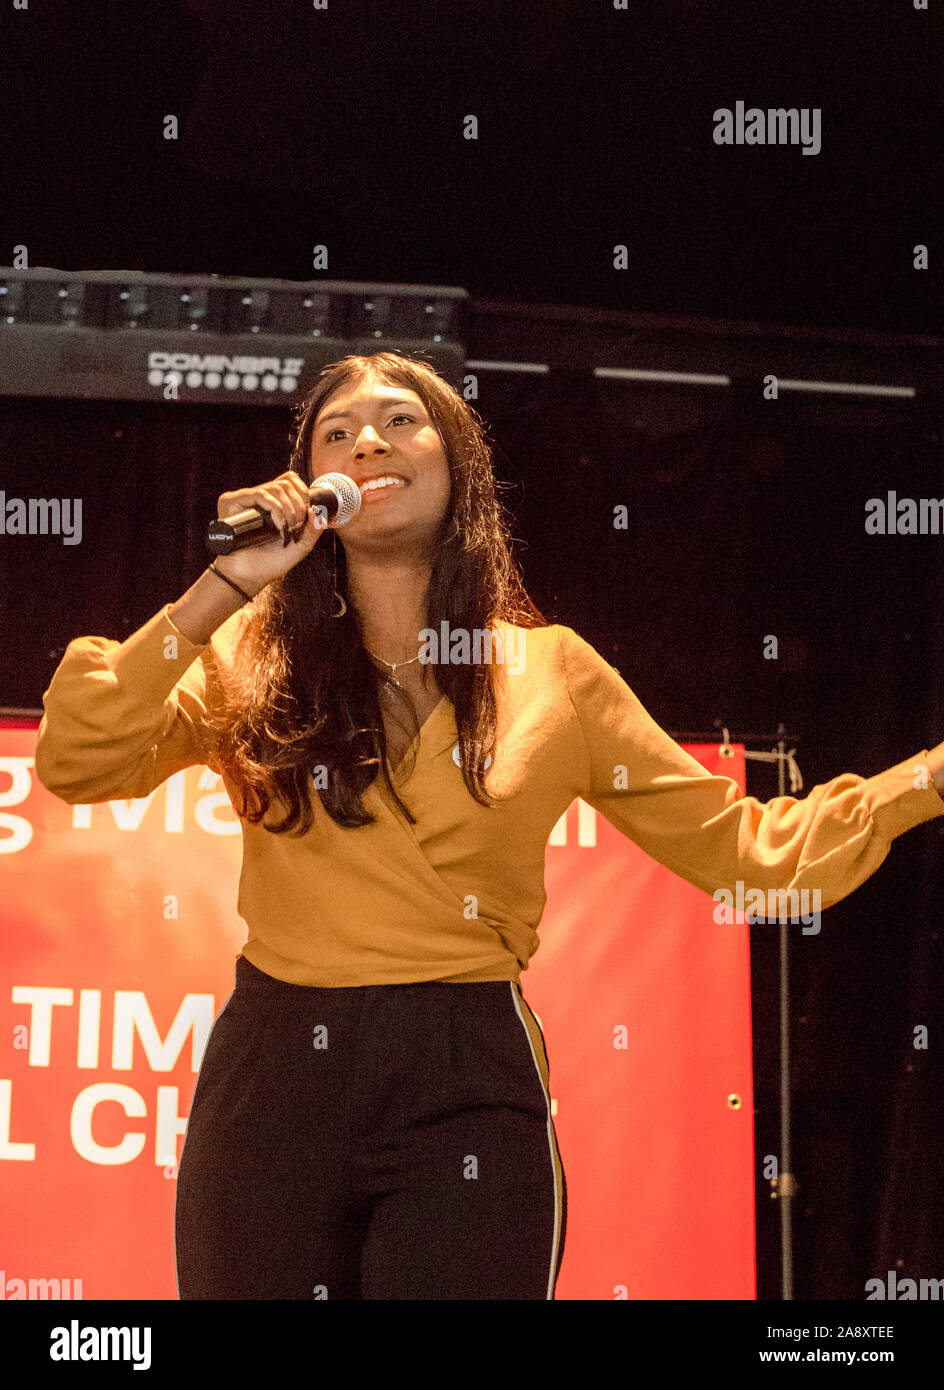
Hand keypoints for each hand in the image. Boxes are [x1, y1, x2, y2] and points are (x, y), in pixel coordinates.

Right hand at [212, 471, 327, 594]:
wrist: (247, 577)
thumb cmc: (269, 564)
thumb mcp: (299, 547)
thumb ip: (312, 530)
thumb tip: (317, 509)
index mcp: (272, 504)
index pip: (289, 480)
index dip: (302, 493)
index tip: (304, 515)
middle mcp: (258, 499)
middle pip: (286, 482)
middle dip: (298, 505)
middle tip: (295, 527)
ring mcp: (244, 500)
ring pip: (275, 488)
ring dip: (288, 509)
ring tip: (285, 529)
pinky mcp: (231, 502)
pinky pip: (260, 494)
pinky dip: (275, 508)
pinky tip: (277, 526)